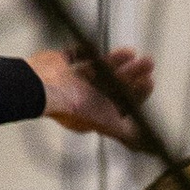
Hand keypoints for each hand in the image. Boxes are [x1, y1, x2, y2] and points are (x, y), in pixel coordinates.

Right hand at [28, 43, 156, 147]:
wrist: (40, 86)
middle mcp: (83, 97)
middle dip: (133, 73)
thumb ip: (123, 131)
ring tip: (132, 52)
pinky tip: (99, 48)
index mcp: (93, 112)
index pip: (120, 103)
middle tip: (148, 62)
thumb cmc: (70, 106)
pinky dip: (88, 52)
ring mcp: (71, 80)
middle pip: (114, 84)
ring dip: (116, 60)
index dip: (137, 93)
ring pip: (99, 68)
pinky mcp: (61, 64)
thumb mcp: (104, 122)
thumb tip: (142, 141)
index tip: (149, 81)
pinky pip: (77, 55)